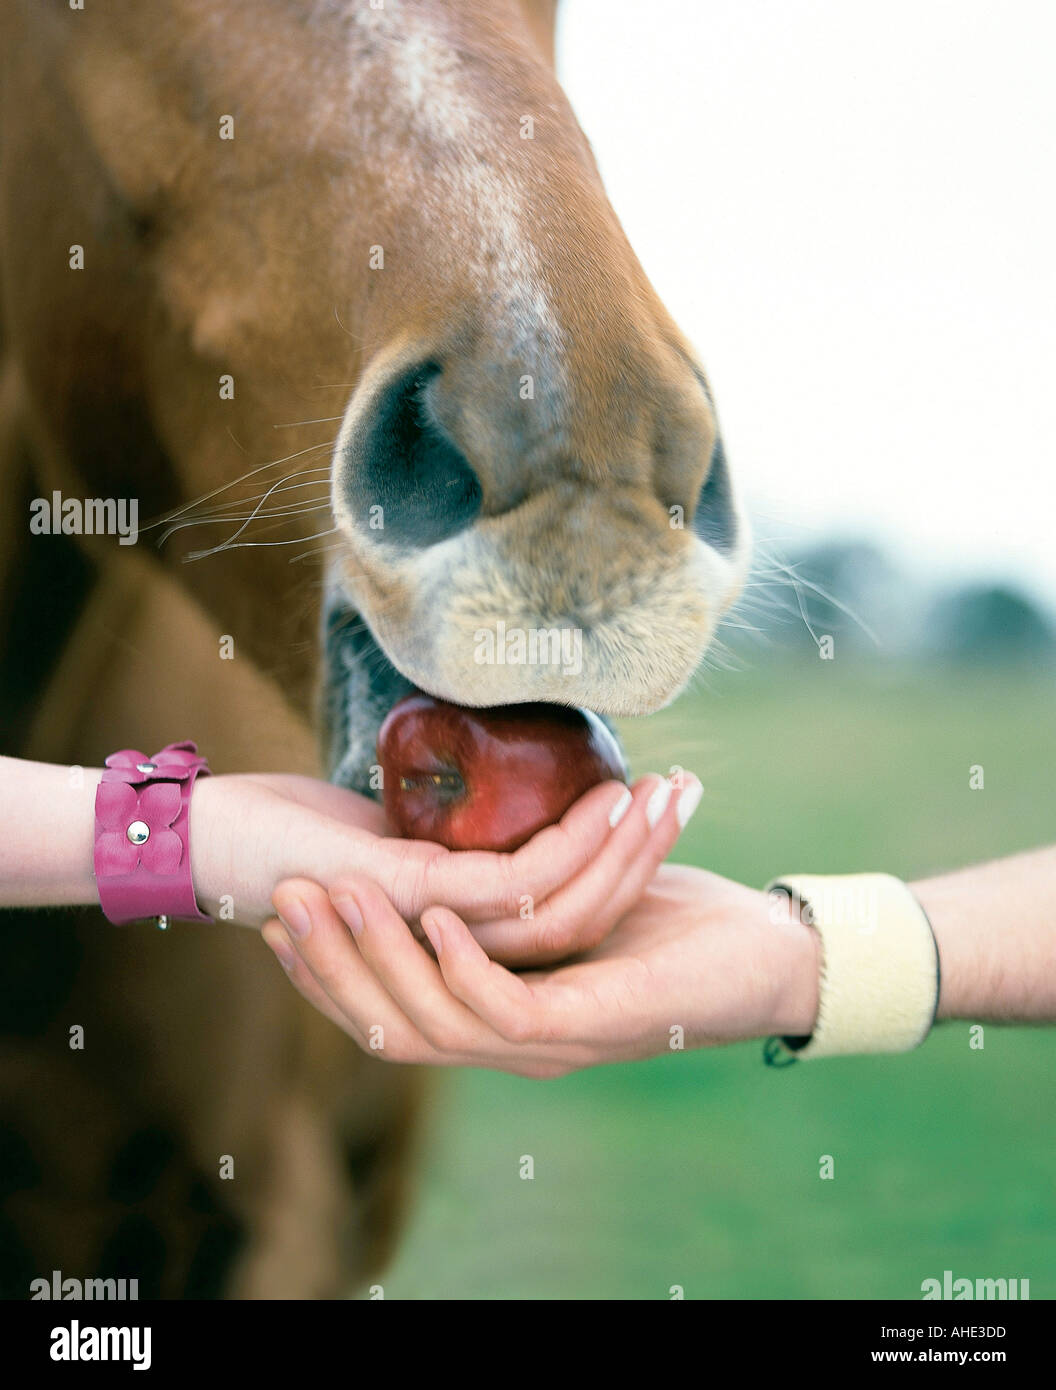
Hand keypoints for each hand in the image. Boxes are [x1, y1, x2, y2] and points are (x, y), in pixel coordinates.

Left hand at [191, 769, 692, 965]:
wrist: (209, 839)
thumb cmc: (293, 835)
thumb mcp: (389, 839)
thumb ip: (442, 845)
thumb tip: (493, 807)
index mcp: (453, 942)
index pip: (566, 927)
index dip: (622, 877)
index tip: (664, 817)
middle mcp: (457, 954)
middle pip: (582, 926)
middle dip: (644, 860)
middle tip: (688, 797)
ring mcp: (439, 934)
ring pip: (565, 912)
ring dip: (622, 850)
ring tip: (666, 791)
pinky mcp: (418, 902)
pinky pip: (517, 886)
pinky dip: (571, 844)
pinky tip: (608, 803)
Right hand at [260, 859, 820, 1075]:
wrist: (765, 950)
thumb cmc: (667, 914)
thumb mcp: (565, 895)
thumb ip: (503, 888)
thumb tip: (436, 838)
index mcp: (499, 1014)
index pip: (387, 1012)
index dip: (326, 974)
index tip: (275, 916)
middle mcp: (512, 1043)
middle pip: (389, 1025)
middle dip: (329, 965)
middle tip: (282, 901)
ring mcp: (547, 1044)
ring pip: (433, 1019)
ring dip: (378, 956)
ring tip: (339, 893)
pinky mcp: (587, 1027)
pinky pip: (502, 1009)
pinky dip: (457, 964)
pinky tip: (429, 913)